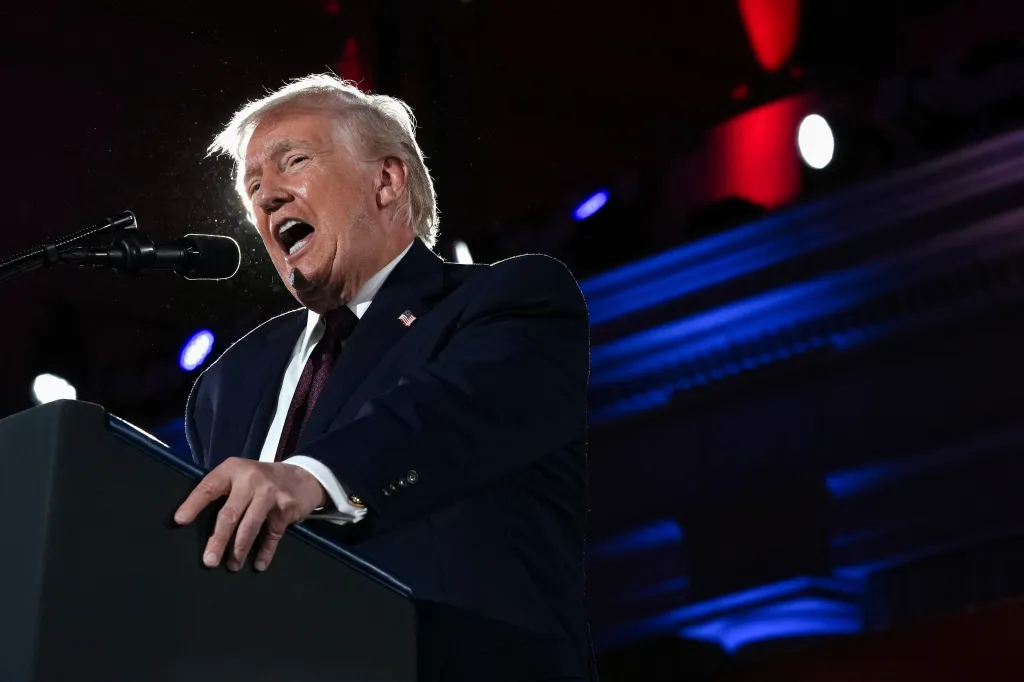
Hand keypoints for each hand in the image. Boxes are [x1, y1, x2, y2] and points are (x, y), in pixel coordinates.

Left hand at [174, 458, 325, 571]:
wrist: (302, 476)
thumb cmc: (261, 481)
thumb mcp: (240, 476)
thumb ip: (223, 492)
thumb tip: (195, 524)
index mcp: (233, 470)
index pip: (209, 487)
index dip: (193, 504)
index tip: (180, 521)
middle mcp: (251, 479)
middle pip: (229, 513)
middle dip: (218, 540)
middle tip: (209, 561)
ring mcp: (270, 493)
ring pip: (250, 526)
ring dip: (239, 550)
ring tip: (232, 566)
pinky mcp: (286, 508)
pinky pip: (272, 535)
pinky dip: (265, 552)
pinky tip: (259, 564)